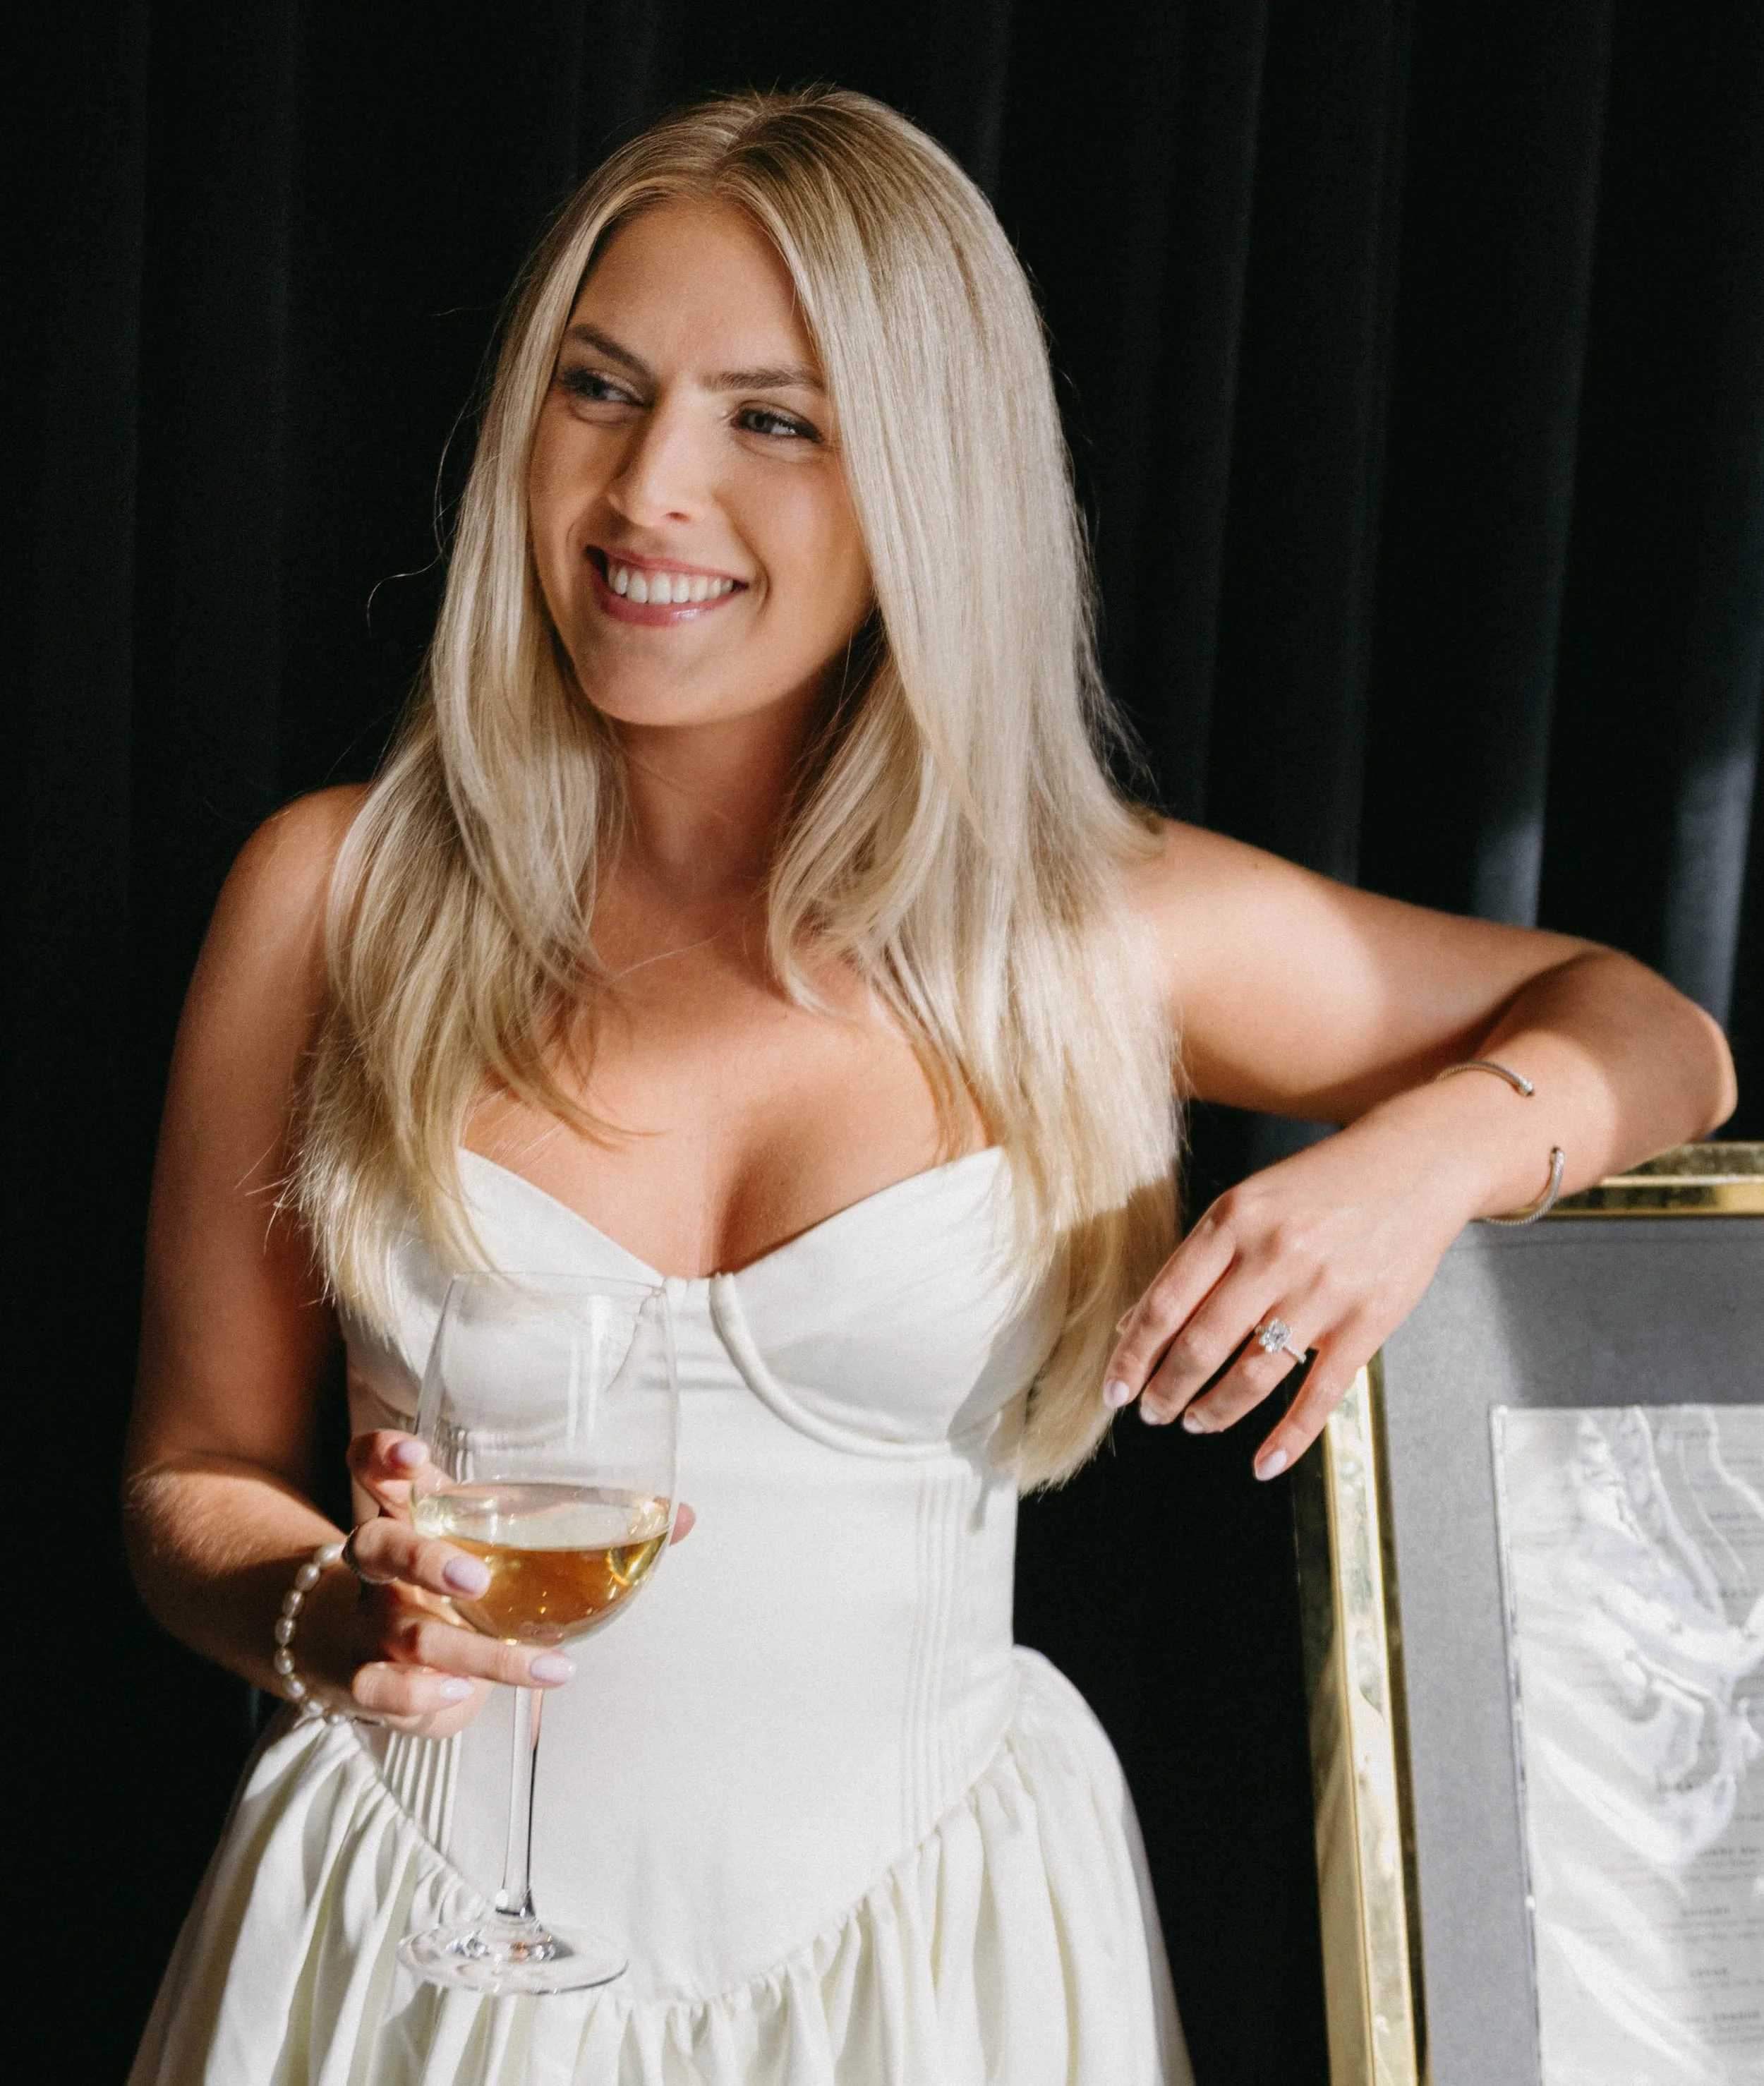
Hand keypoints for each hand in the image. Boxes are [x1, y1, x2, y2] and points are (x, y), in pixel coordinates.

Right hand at [295, 1431, 694, 1737]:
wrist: (388, 1655)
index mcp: (419, 1513)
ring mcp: (372, 1622)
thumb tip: (682, 1516)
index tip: (412, 1451)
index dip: (382, 1456)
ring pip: (402, 1629)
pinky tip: (460, 1696)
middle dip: (422, 1559)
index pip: (375, 1469)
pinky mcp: (369, 1678)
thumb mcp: (516, 1546)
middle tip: (475, 1579)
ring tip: (538, 1666)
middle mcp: (384, 1565)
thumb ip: (595, 1527)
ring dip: (468, 1650)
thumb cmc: (466, 1584)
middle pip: (374, 1544)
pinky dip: (415, 1694)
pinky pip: (375, 1687)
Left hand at [1102, 1118, 1473, 1478]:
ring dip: (1214, 1411)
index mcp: (1234, 1219)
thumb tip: (1136, 1324)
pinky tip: (1263, 1463)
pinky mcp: (1368, 1322)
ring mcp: (1324, 1291)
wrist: (1415, 1162)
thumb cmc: (1320, 1184)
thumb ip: (1195, 1261)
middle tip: (1151, 1412)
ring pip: (1253, 1375)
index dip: (1132, 1354)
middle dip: (1165, 1390)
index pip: (1165, 1303)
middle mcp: (1275, 1253)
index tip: (1114, 1388)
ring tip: (1195, 1422)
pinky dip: (1288, 1439)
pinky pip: (1319, 1395)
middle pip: (1201, 1344)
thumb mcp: (1247, 1203)